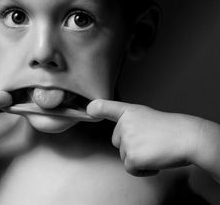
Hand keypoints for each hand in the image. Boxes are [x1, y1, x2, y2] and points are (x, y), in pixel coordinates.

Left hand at [87, 99, 203, 175]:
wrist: (188, 138)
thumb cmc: (173, 130)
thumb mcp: (148, 118)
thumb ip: (132, 124)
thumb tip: (123, 138)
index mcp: (130, 112)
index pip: (107, 107)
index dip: (96, 108)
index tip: (89, 109)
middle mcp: (124, 123)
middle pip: (117, 142)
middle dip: (132, 147)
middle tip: (151, 143)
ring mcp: (127, 139)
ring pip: (125, 157)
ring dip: (139, 159)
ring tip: (156, 150)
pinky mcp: (132, 156)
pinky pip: (131, 169)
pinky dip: (143, 170)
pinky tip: (155, 161)